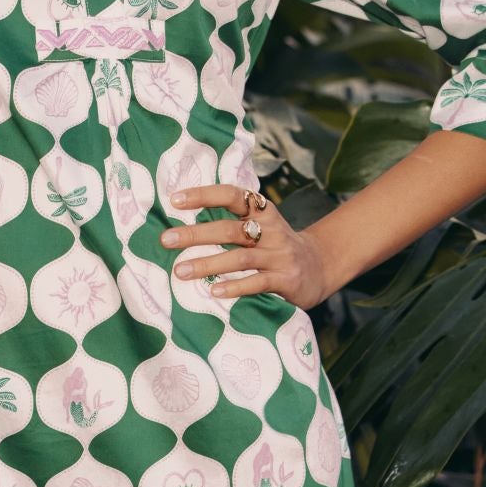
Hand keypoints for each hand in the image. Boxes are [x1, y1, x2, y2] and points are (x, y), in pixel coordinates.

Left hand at [160, 180, 331, 309]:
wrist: (318, 268)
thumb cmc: (274, 246)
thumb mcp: (260, 226)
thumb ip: (231, 222)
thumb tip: (181, 225)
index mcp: (262, 212)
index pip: (233, 195)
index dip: (204, 195)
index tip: (174, 200)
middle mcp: (272, 230)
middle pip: (230, 228)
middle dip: (196, 234)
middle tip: (166, 240)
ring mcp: (280, 255)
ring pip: (240, 257)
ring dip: (208, 264)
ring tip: (180, 271)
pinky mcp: (287, 280)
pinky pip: (258, 283)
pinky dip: (234, 286)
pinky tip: (213, 291)